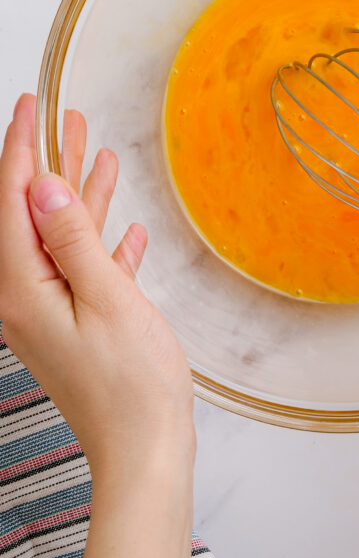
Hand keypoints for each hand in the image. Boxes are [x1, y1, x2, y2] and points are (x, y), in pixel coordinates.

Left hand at [0, 94, 195, 557]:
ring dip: (80, 194)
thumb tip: (43, 187)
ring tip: (97, 150)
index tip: (30, 105)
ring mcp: (53, 311)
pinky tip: (124, 230)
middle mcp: (28, 296)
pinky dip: (102, 243)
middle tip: (64, 116)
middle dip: (51, 160)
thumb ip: (72, 239)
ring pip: (63, 235)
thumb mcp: (105, 299)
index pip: (12, 200)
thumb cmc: (130, 385)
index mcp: (23, 288)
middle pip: (33, 212)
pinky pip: (86, 268)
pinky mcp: (81, 324)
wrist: (145, 452)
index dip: (22, 147)